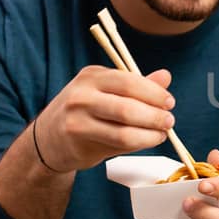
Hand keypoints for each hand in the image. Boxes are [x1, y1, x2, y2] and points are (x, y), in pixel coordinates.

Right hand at [32, 66, 174, 173]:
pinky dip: (138, 143)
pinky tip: (147, 141)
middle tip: (169, 121)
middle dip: (155, 115)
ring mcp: (77, 117)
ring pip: (124, 129)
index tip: (169, 102)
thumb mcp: (108, 93)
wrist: (48, 138)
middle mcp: (82, 94)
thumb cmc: (85, 113)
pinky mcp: (78, 139)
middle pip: (128, 106)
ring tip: (162, 133)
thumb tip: (166, 76)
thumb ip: (137, 86)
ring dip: (150, 133)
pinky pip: (116, 143)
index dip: (154, 93)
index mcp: (92, 75)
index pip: (129, 81)